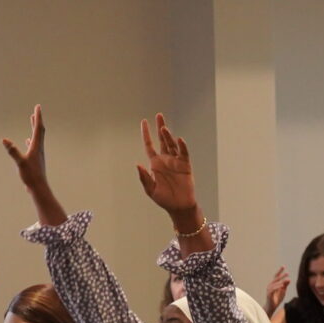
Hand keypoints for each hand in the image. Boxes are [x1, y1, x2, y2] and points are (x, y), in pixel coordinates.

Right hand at [1, 106, 66, 225]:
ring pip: (37, 138)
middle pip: (39, 131)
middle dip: (37, 120)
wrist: (39, 188)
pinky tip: (28, 141)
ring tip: (33, 121)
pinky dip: (31, 141)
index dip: (38, 117)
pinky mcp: (35, 160)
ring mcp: (37, 154)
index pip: (38, 128)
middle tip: (36, 110)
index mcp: (36, 146)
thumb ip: (13, 151)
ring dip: (35, 128)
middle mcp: (39, 148)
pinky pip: (33, 146)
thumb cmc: (31, 176)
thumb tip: (5, 140)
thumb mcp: (20, 162)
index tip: (38, 106)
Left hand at [134, 114, 200, 229]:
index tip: (144, 122)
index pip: (149, 145)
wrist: (179, 207)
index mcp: (155, 164)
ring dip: (168, 136)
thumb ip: (144, 177)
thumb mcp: (151, 189)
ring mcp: (176, 161)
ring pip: (172, 144)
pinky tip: (179, 140)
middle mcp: (165, 159)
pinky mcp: (186, 165)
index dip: (146, 134)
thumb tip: (138, 164)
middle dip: (160, 127)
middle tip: (159, 115)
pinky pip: (183, 153)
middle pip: (162, 140)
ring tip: (163, 128)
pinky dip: (182, 146)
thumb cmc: (164, 199)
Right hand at [265, 266, 290, 311]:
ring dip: (281, 281)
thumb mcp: (282, 291)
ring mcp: (269, 289)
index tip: (283, 266)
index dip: (280, 271)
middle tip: (287, 273)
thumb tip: (289, 279)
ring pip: (275, 283)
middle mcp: (270, 285)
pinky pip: (273, 289)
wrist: (271, 308)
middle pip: (276, 278)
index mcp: (273, 284)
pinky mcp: (269, 294)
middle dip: (281, 275)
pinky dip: (278, 287)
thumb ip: (285, 285)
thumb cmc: (276, 299)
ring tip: (287, 279)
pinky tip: (282, 285)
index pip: (276, 276)